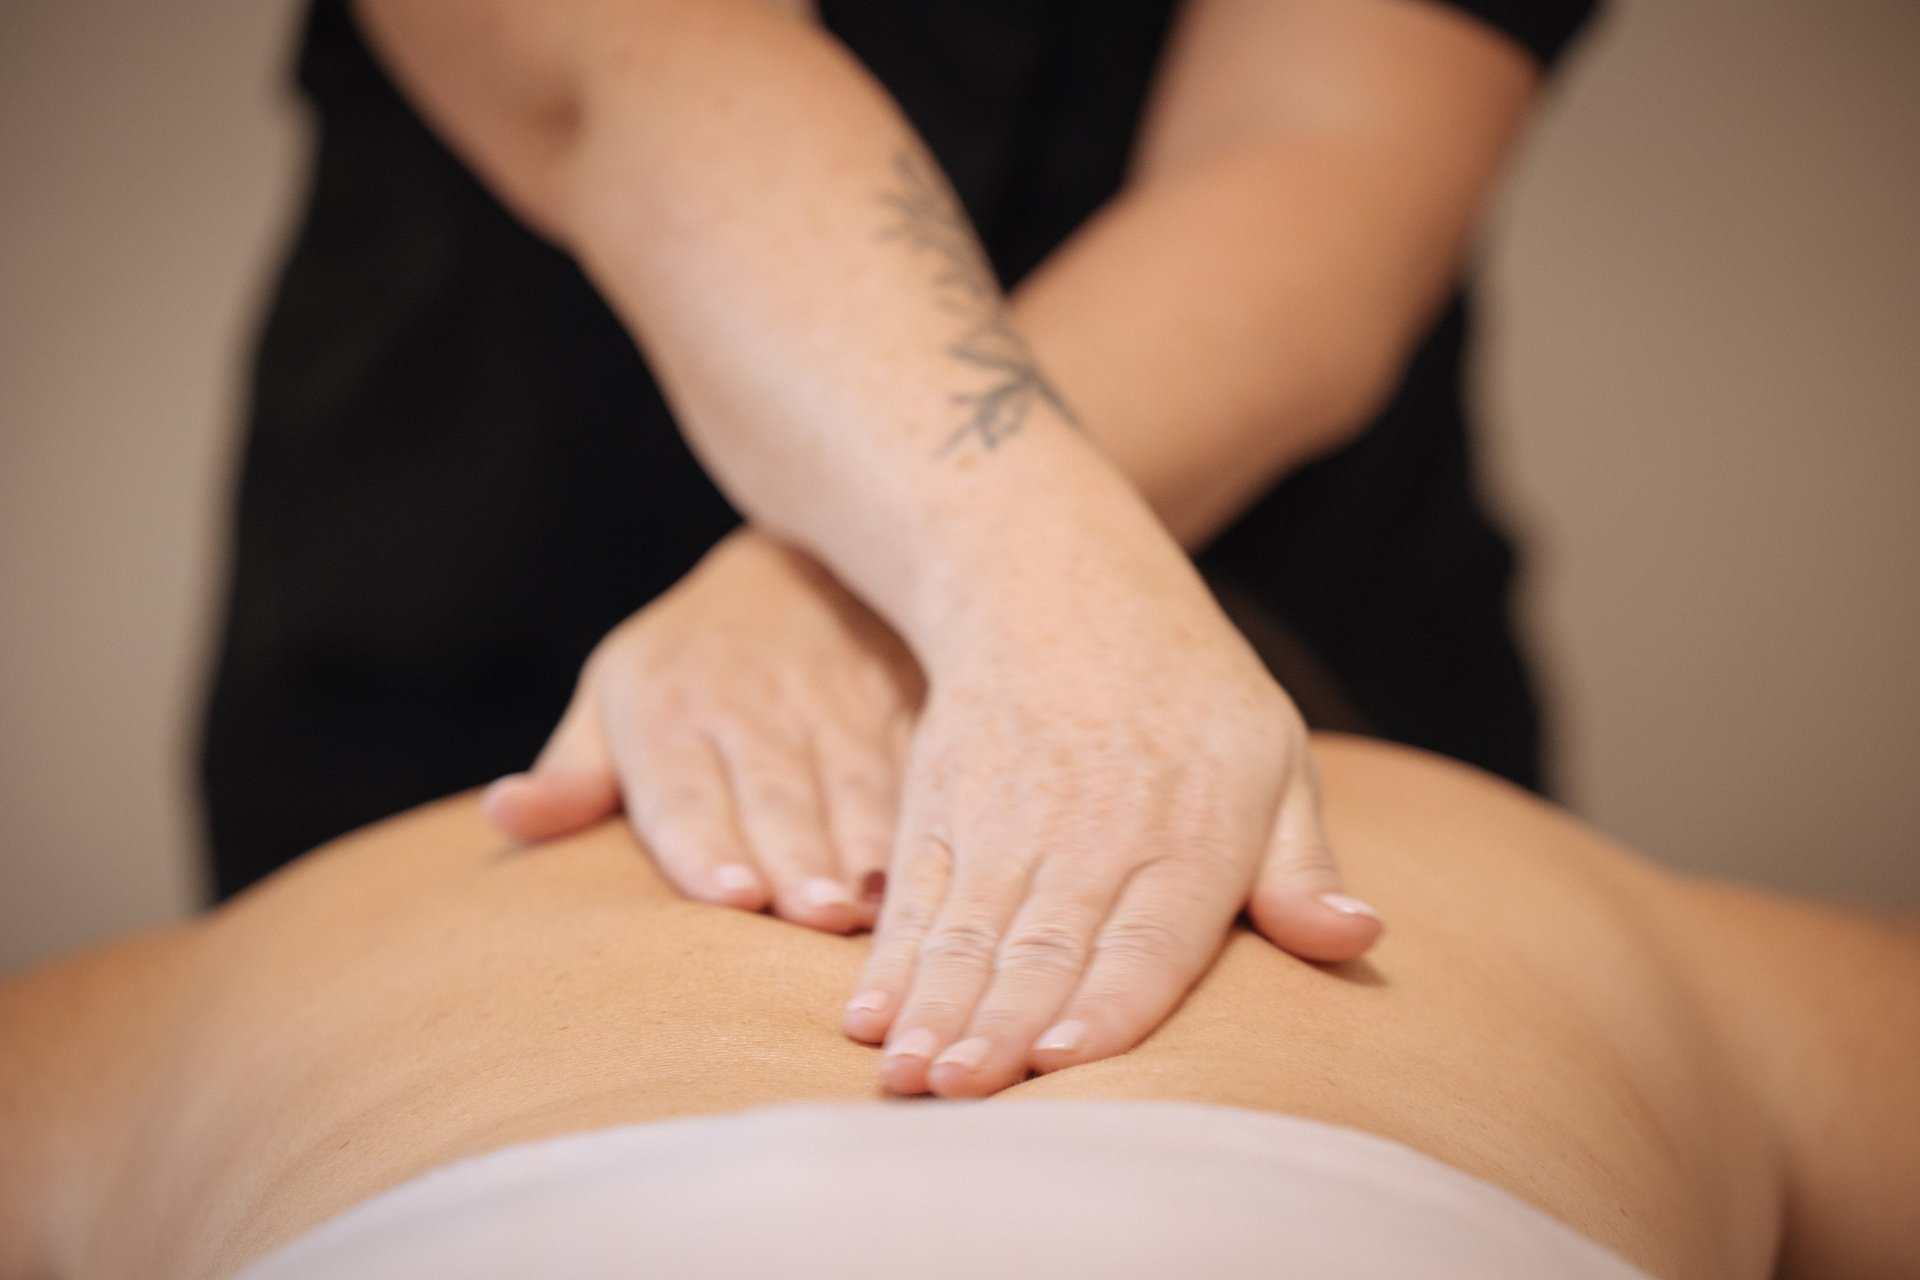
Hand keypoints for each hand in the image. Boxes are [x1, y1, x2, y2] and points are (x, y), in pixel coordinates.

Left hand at [483, 529, 923, 932]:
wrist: (799, 560)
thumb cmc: (689, 663)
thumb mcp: (615, 696)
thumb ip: (572, 772)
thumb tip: (506, 814)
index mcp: (669, 712)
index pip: (684, 791)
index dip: (707, 845)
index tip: (730, 894)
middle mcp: (755, 709)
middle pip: (778, 797)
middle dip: (798, 857)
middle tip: (814, 916)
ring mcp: (840, 703)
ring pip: (858, 784)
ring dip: (868, 848)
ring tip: (873, 908)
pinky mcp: (906, 702)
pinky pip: (921, 763)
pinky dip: (933, 814)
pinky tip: (947, 863)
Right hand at [841, 544, 1381, 1097]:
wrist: (1059, 591)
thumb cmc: (1189, 698)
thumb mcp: (1275, 763)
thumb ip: (1301, 869)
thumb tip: (1355, 937)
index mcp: (1186, 835)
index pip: (1148, 936)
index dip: (1108, 1001)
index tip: (1066, 1058)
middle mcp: (1089, 835)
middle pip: (1044, 945)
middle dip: (1000, 1024)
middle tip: (963, 1093)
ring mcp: (1004, 825)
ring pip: (968, 931)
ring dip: (935, 1009)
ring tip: (908, 1075)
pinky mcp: (939, 814)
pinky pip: (912, 899)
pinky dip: (887, 963)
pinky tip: (864, 1020)